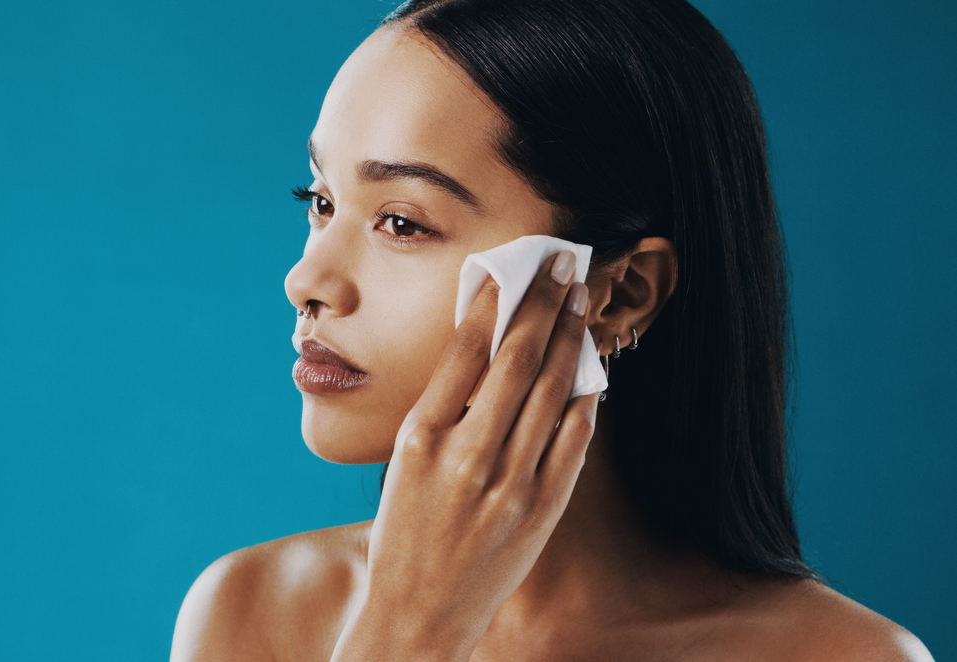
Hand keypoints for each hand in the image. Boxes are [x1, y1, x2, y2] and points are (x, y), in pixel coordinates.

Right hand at [331, 250, 599, 661]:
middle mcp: (465, 456)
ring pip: (550, 392)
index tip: (512, 267)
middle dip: (543, 303)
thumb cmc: (404, 533)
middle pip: (516, 360)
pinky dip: (585, 399)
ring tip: (581, 301)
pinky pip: (572, 440)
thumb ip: (441, 409)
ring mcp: (507, 484)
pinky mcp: (540, 510)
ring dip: (569, 338)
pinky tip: (592, 367)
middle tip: (563, 264)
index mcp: (420, 437)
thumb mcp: (403, 462)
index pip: (465, 351)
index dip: (495, 301)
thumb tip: (483, 348)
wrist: (418, 615)